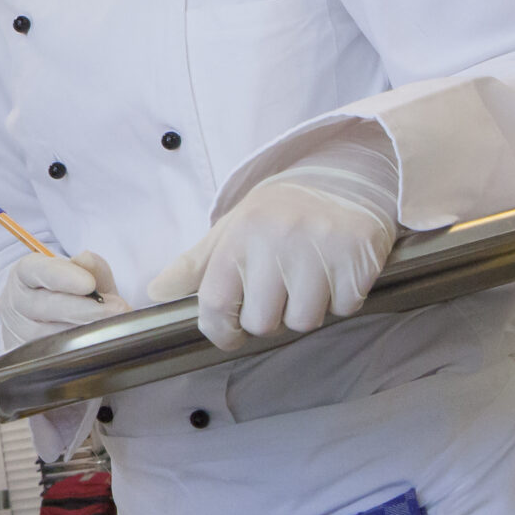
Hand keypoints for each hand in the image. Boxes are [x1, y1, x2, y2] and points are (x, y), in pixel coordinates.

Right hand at [0, 250, 129, 349]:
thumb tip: (87, 259)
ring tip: (114, 327)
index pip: (36, 271)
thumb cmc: (66, 295)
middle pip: (45, 307)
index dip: (62, 276)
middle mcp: (16, 303)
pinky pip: (55, 358)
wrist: (43, 322)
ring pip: (52, 336)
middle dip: (84, 309)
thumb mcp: (82, 278)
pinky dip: (81, 351)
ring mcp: (17, 333)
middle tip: (118, 309)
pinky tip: (99, 344)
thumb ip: (90, 267)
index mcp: (25, 274)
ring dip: (87, 332)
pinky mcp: (26, 358)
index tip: (89, 283)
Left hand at [148, 177, 396, 349]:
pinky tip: (335, 272)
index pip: (216, 302)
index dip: (220, 331)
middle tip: (279, 292)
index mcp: (239, 234)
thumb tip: (156, 291)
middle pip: (262, 322)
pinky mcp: (357, 256)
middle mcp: (276, 240)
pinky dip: (340, 299)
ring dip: (306, 310)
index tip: (231, 336)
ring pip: (304, 321)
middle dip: (269, 318)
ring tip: (308, 279)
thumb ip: (195, 264)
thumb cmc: (279, 213)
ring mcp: (319, 248)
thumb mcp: (231, 230)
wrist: (343, 178)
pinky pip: (343, 307)